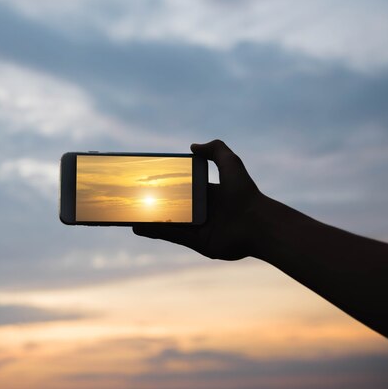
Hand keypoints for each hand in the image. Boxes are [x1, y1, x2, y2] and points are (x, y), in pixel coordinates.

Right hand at [133, 139, 264, 259]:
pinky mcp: (197, 242)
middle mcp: (203, 210)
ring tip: (130, 213)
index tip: (151, 179)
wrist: (257, 224)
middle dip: (156, 202)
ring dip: (149, 219)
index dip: (169, 184)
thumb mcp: (231, 163)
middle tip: (135, 196)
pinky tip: (138, 227)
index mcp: (209, 193)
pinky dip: (154, 232)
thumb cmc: (245, 194)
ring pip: (168, 221)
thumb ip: (216, 149)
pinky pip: (171, 235)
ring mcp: (199, 227)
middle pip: (174, 205)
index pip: (185, 187)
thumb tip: (193, 146)